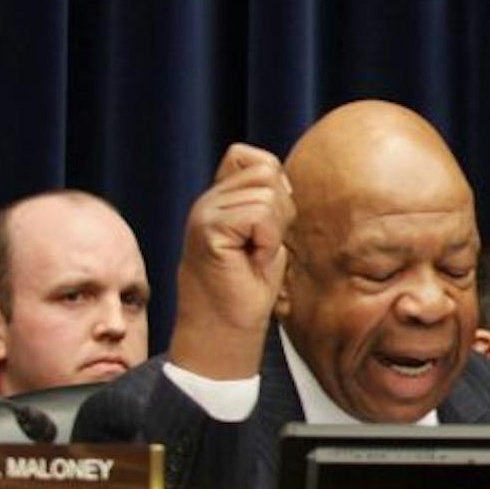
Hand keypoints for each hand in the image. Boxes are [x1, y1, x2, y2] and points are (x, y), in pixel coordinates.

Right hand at [169, 143, 295, 378]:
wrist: (224, 330)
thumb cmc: (248, 289)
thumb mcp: (266, 237)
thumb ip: (269, 205)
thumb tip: (285, 180)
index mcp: (220, 199)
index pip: (256, 159)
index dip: (277, 186)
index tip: (269, 227)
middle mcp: (208, 200)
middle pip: (268, 172)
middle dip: (281, 212)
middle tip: (262, 247)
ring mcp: (204, 212)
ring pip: (267, 193)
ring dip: (274, 231)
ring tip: (255, 256)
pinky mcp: (208, 227)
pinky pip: (260, 215)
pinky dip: (267, 241)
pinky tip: (252, 261)